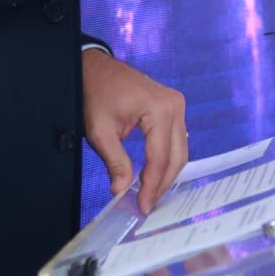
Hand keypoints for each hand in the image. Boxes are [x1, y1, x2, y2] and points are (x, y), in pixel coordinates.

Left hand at [82, 49, 186, 214]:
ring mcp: (176, 104)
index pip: (160, 157)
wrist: (95, 69)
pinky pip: (176, 139)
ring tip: (148, 193)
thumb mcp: (100, 131)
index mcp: (159, 109)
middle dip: (162, 183)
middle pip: (177, 156)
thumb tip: (121, 190)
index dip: (152, 185)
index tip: (142, 206)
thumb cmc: (96, 94)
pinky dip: (166, 158)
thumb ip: (115, 161)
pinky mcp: (173, 107)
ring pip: (180, 150)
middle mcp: (174, 106)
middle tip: (145, 204)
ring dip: (166, 173)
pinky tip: (152, 174)